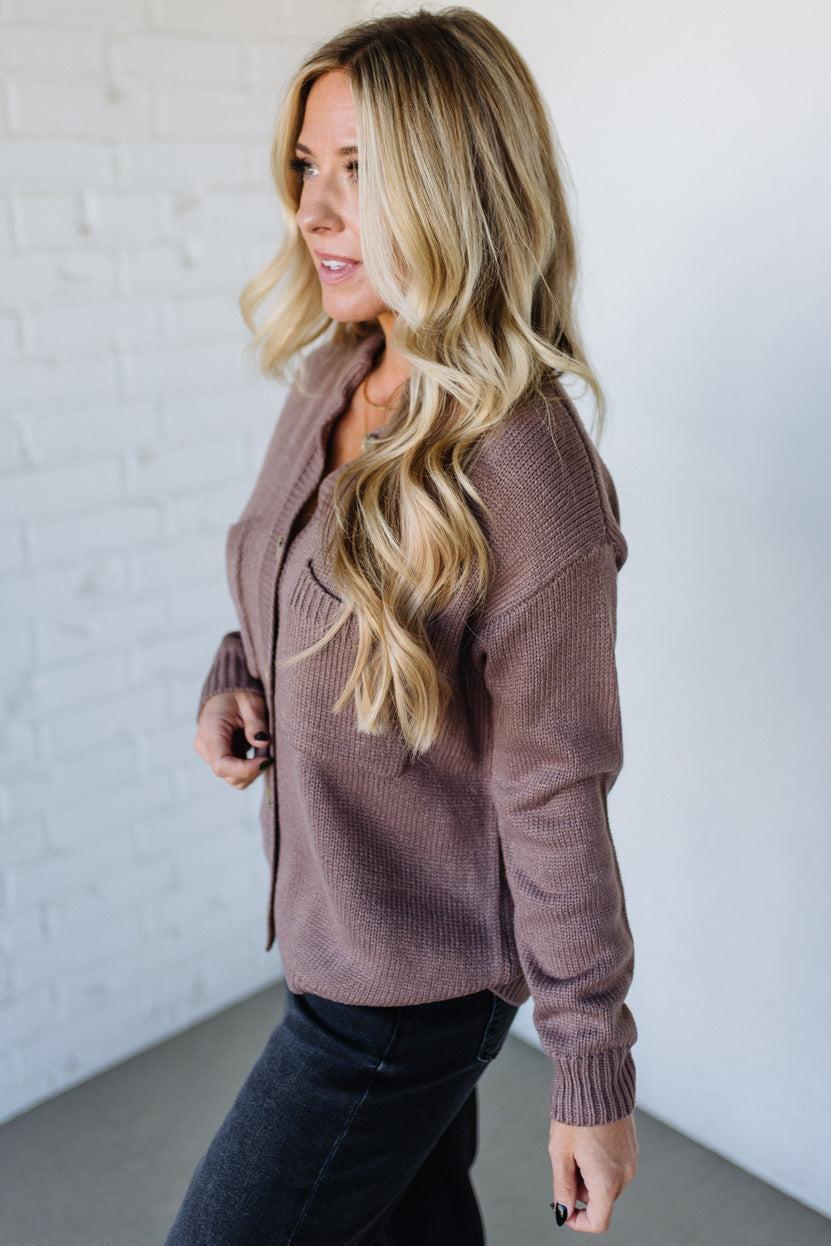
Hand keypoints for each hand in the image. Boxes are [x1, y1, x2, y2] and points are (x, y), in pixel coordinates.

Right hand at [194, 689, 271, 789]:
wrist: (226, 690)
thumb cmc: (238, 693)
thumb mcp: (251, 702)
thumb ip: (255, 723)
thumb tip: (262, 743)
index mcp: (210, 732)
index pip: (222, 765)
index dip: (245, 769)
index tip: (267, 760)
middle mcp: (205, 747)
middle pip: (229, 776)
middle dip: (253, 769)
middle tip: (269, 752)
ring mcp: (210, 754)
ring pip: (233, 778)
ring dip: (252, 769)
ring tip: (262, 748)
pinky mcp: (218, 757)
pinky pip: (235, 772)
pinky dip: (249, 766)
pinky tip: (257, 751)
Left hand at [549, 1113, 637, 1232]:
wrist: (596, 1080)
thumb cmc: (576, 1114)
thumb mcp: (560, 1153)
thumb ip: (563, 1188)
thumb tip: (563, 1212)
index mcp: (607, 1181)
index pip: (598, 1222)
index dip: (578, 1221)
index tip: (563, 1207)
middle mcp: (625, 1175)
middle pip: (600, 1200)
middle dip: (580, 1189)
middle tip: (565, 1160)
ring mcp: (631, 1160)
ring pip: (606, 1183)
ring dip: (589, 1174)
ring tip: (576, 1145)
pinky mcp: (631, 1147)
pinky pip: (614, 1166)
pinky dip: (599, 1162)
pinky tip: (588, 1139)